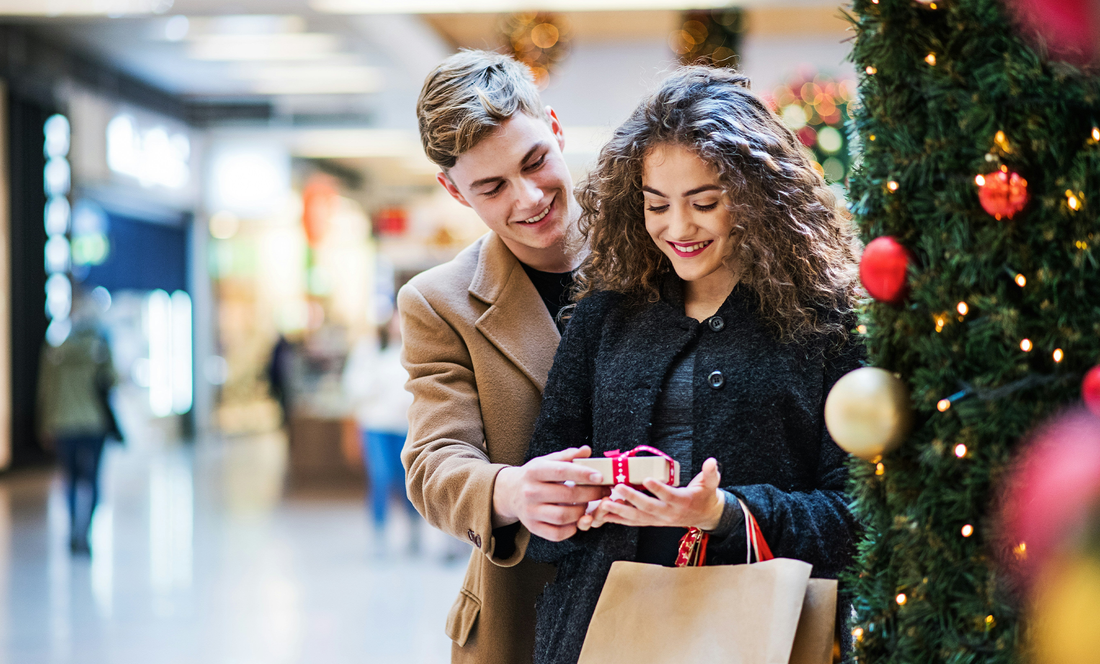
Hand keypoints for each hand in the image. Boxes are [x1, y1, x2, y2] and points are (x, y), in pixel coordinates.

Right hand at [493, 446, 611, 540]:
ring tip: (588, 505)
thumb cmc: (535, 475)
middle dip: (591, 494)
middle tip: (604, 492)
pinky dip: (572, 529)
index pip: (561, 471)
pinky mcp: (533, 527)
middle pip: (567, 495)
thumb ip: (567, 456)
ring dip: (582, 512)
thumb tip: (586, 450)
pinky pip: (557, 533)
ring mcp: (530, 512)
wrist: (510, 493)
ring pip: (563, 516)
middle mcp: (530, 492)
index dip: (583, 474)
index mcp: (534, 471)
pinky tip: (577, 519)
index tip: (600, 476)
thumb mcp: (547, 461)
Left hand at [579, 457, 723, 530]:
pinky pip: (633, 522)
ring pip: (637, 517)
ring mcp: (658, 520)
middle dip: (632, 499)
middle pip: (648, 508)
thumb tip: (712, 462)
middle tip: (618, 488)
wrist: (704, 516)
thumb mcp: (711, 484)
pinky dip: (619, 519)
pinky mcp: (651, 522)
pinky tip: (605, 514)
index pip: (669, 495)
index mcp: (682, 502)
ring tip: (605, 503)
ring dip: (620, 511)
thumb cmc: (704, 496)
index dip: (659, 489)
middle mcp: (668, 514)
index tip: (648, 479)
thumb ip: (711, 473)